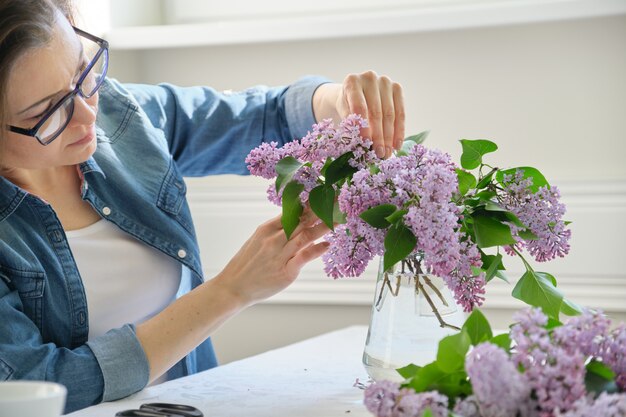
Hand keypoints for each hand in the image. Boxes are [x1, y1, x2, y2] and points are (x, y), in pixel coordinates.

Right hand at [213, 209, 329, 307]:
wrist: (233, 287)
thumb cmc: (247, 264)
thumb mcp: (257, 241)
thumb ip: (277, 231)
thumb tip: (298, 221)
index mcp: (265, 229)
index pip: (291, 212)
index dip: (309, 205)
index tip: (323, 197)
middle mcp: (273, 240)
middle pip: (301, 222)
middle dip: (320, 212)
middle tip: (336, 203)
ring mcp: (279, 256)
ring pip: (305, 237)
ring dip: (323, 227)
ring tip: (338, 220)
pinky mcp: (285, 272)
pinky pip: (304, 258)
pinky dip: (317, 250)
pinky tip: (327, 244)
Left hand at [313, 71, 404, 158]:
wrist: (355, 93)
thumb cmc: (347, 106)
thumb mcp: (343, 114)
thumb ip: (351, 126)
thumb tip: (362, 147)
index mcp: (352, 82)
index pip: (359, 107)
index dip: (363, 128)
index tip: (366, 145)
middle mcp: (369, 77)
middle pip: (376, 112)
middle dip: (378, 136)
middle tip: (379, 154)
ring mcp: (385, 81)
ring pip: (390, 114)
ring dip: (389, 137)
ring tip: (387, 153)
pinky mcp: (397, 88)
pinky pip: (400, 112)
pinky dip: (399, 131)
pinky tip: (396, 145)